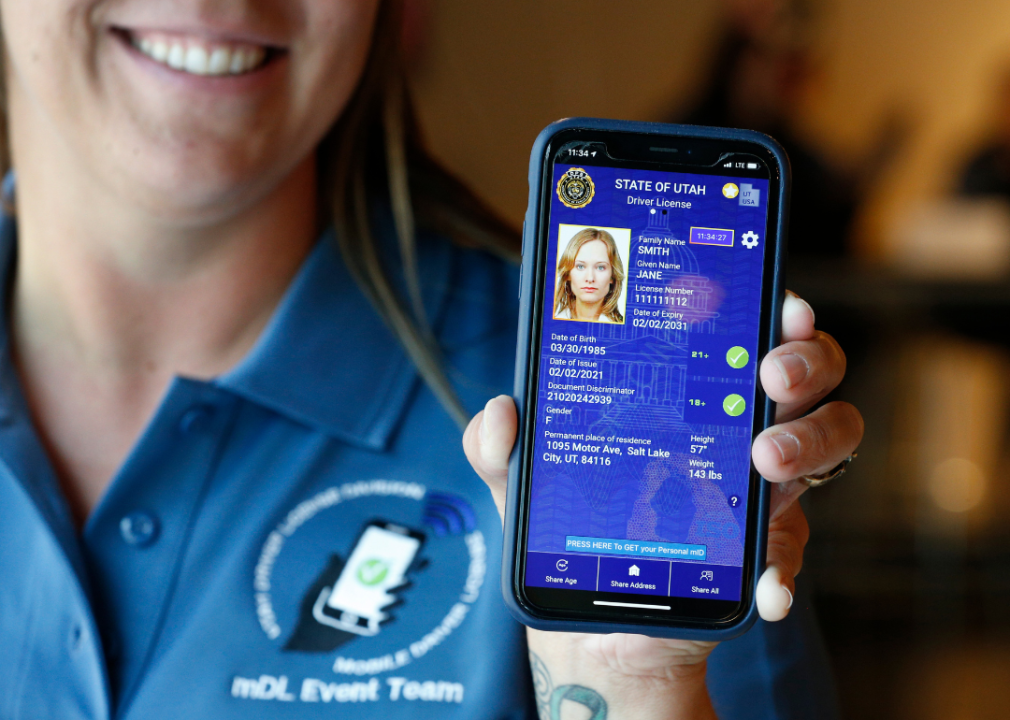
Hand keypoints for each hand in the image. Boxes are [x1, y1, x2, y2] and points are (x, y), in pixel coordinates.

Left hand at [463, 291, 862, 718]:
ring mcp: (762, 486)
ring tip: (766, 462)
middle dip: (804, 362)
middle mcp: (740, 425)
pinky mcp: (765, 549)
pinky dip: (783, 567)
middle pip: (810, 373)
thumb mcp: (529, 483)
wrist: (595, 619)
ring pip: (829, 442)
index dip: (775, 309)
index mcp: (692, 393)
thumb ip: (501, 448)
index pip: (746, 331)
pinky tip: (766, 585)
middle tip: (768, 377)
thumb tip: (499, 414)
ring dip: (809, 442)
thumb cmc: (575, 526)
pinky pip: (792, 549)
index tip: (779, 304)